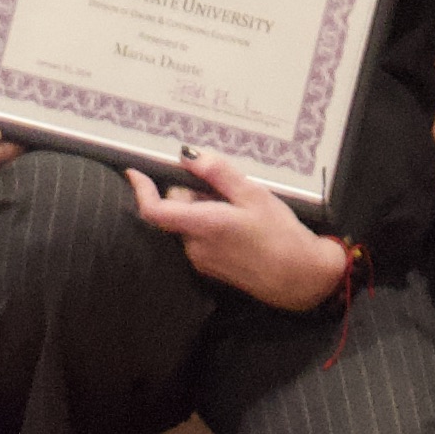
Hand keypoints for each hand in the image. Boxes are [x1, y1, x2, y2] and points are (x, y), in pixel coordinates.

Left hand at [129, 154, 349, 311]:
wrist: (300, 278)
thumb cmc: (280, 234)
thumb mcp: (254, 194)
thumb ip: (218, 172)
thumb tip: (189, 155)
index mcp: (202, 225)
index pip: (155, 210)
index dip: (140, 190)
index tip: (134, 172)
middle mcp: (195, 247)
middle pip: (176, 209)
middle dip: (192, 193)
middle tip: (226, 190)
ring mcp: (201, 261)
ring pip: (189, 222)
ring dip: (204, 209)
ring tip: (240, 211)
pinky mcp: (210, 269)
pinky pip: (199, 237)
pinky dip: (210, 225)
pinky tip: (240, 227)